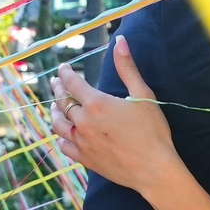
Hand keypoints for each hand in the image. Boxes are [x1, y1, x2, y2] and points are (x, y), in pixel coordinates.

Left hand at [51, 38, 181, 192]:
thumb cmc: (152, 131)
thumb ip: (127, 67)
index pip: (72, 83)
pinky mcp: (85, 158)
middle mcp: (83, 122)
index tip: (63, 68)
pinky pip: (64, 145)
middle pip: (63, 102)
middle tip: (57, 84)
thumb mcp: (143, 95)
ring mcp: (82, 142)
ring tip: (55, 107)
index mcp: (96, 103)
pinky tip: (63, 134)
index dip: (66, 73)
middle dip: (59, 90)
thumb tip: (120, 41)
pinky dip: (61, 136)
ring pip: (59, 124)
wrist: (154, 169)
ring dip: (55, 112)